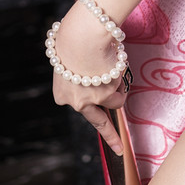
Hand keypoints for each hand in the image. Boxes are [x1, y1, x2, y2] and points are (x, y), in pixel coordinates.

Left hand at [50, 1, 127, 154]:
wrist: (82, 35)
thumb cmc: (74, 38)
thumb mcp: (69, 59)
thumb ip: (78, 72)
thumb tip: (93, 70)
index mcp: (62, 94)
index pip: (80, 105)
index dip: (92, 101)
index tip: (98, 115)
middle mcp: (76, 102)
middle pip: (98, 122)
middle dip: (110, 136)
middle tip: (119, 149)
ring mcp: (94, 100)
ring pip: (116, 100)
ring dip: (118, 86)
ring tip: (112, 66)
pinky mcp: (109, 94)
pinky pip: (122, 86)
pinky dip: (121, 76)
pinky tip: (112, 61)